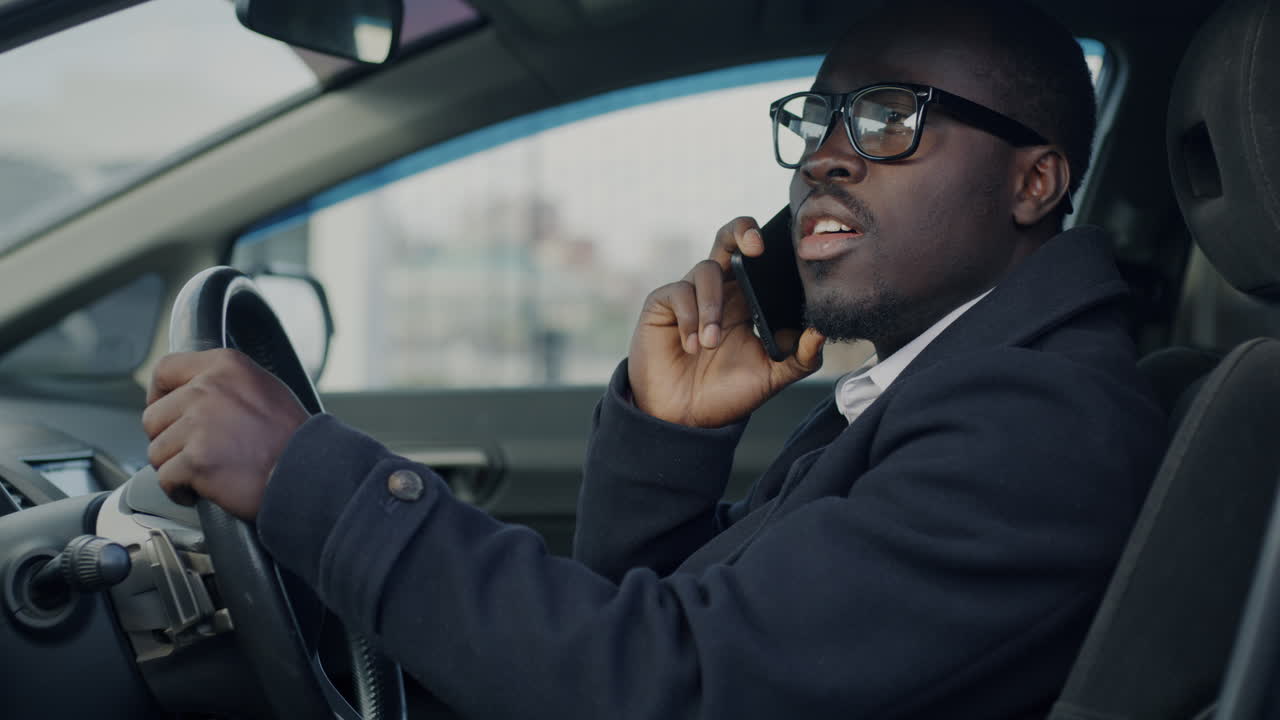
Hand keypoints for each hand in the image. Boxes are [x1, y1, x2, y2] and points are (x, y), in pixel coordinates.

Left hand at [142, 349, 309, 520]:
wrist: (309, 472)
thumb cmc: (292, 437)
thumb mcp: (264, 388)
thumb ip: (224, 384)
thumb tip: (190, 393)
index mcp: (225, 366)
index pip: (165, 370)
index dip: (159, 395)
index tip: (168, 413)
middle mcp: (208, 389)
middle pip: (154, 417)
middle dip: (169, 439)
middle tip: (196, 452)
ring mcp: (199, 425)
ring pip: (156, 451)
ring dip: (176, 466)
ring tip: (206, 472)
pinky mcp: (195, 460)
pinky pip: (165, 478)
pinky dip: (180, 490)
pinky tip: (202, 490)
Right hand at [629, 217, 825, 426]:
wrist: (684, 419)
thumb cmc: (726, 394)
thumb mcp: (772, 377)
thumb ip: (802, 357)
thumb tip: (822, 331)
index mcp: (747, 300)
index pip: (758, 259)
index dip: (769, 243)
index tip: (786, 249)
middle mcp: (720, 291)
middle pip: (728, 239)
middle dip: (741, 231)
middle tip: (756, 247)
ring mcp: (690, 295)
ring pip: (705, 270)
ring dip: (712, 306)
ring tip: (711, 343)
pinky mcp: (663, 304)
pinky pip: (679, 292)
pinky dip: (689, 319)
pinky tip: (690, 347)